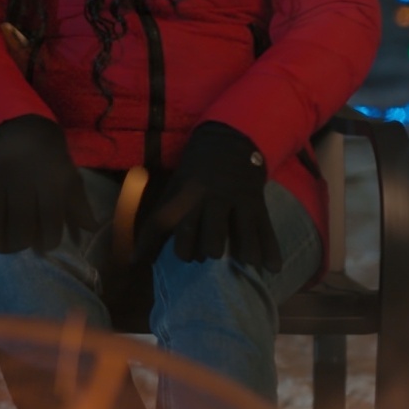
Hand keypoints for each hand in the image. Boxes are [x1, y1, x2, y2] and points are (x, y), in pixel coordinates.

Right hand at [0, 115, 98, 253]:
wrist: (20, 130)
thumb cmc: (50, 159)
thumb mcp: (69, 176)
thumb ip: (79, 205)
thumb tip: (91, 229)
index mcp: (49, 182)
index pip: (50, 216)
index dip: (49, 238)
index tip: (47, 246)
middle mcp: (24, 184)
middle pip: (20, 220)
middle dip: (19, 241)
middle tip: (20, 247)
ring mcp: (1, 184)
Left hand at [134, 122, 282, 270]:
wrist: (231, 139)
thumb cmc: (196, 169)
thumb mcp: (176, 184)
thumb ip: (162, 215)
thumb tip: (137, 256)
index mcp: (186, 191)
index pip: (164, 220)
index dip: (149, 244)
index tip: (138, 262)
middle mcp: (212, 197)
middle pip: (207, 236)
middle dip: (201, 253)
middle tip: (200, 257)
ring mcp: (238, 200)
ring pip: (240, 236)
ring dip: (238, 255)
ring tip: (237, 263)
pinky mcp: (257, 203)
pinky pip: (265, 230)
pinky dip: (269, 250)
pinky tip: (271, 269)